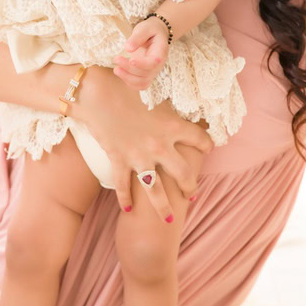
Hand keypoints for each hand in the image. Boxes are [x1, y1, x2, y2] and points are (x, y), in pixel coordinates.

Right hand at [75, 65, 213, 222]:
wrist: (97, 94)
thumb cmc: (127, 86)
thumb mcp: (155, 93)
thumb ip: (169, 105)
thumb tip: (180, 103)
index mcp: (172, 127)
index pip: (200, 139)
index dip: (206, 144)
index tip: (208, 148)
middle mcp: (160, 146)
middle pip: (183, 174)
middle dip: (190, 186)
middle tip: (193, 193)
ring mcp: (139, 157)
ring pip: (156, 190)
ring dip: (163, 207)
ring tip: (170, 219)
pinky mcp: (119, 161)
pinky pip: (124, 186)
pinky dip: (125, 198)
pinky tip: (128, 208)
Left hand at [113, 17, 168, 91]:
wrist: (155, 34)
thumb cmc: (150, 30)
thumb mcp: (145, 28)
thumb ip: (137, 37)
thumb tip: (128, 48)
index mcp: (160, 52)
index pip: (154, 63)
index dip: (142, 64)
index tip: (131, 59)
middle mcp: (158, 64)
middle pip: (146, 73)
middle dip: (129, 69)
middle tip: (116, 59)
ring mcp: (153, 71)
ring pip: (142, 82)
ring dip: (128, 78)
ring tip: (116, 69)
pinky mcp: (146, 75)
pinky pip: (140, 85)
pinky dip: (129, 83)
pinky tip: (121, 73)